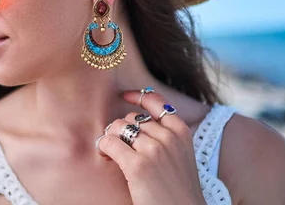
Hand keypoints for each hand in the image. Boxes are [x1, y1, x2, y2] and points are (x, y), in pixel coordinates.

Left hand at [96, 89, 205, 204]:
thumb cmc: (178, 188)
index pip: (156, 102)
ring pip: (118, 127)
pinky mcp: (138, 165)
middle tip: (119, 146)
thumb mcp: (180, 155)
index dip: (138, 97)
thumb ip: (166, 135)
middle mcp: (168, 137)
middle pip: (132, 118)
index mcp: (181, 132)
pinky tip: (107, 156)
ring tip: (112, 153)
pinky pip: (109, 143)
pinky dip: (103, 147)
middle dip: (122, 130)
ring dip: (111, 138)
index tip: (125, 96)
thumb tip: (134, 118)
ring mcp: (153, 150)